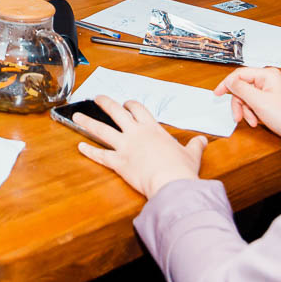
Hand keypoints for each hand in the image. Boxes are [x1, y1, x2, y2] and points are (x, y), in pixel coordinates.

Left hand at [74, 96, 208, 198]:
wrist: (172, 183)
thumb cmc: (181, 169)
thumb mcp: (191, 154)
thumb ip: (195, 145)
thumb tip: (203, 140)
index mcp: (152, 129)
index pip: (139, 109)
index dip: (131, 104)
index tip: (127, 103)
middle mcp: (136, 133)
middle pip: (116, 112)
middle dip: (105, 103)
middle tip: (97, 98)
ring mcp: (125, 146)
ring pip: (102, 129)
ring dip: (88, 122)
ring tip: (77, 116)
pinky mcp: (118, 162)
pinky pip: (100, 155)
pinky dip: (89, 151)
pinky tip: (80, 147)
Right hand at [212, 68, 280, 153]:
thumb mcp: (258, 102)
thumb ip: (240, 88)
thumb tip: (229, 81)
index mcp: (267, 75)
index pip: (240, 74)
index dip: (227, 84)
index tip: (217, 94)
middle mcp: (269, 80)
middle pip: (242, 87)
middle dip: (239, 103)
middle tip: (237, 116)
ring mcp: (271, 91)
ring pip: (247, 97)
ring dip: (245, 110)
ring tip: (250, 121)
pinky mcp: (272, 102)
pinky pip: (255, 104)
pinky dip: (252, 113)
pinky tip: (256, 122)